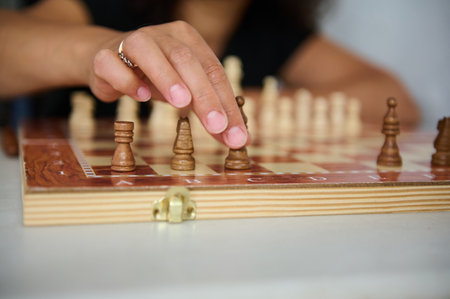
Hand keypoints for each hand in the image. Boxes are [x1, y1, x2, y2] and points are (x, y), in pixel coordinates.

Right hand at [89, 21, 247, 148]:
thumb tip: (235, 138)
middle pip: (187, 61)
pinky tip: (141, 97)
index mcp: (188, 40)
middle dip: (204, 95)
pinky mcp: (105, 57)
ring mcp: (131, 42)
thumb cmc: (154, 77)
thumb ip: (207, 111)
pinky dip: (128, 82)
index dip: (226, 103)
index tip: (235, 134)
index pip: (213, 70)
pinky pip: (114, 65)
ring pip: (150, 53)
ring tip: (182, 103)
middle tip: (217, 125)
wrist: (107, 62)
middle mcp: (162, 35)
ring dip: (168, 78)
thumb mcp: (185, 92)